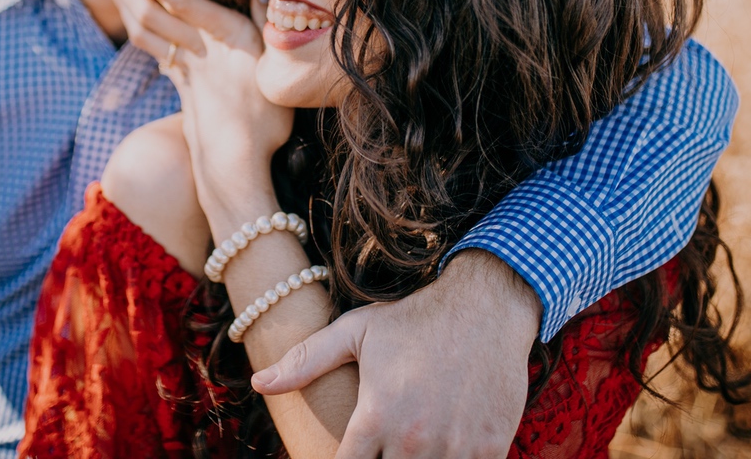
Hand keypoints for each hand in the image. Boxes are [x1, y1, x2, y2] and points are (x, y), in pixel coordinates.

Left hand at [99, 0, 292, 209]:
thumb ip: (264, 25)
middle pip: (151, 11)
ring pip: (146, 28)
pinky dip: (141, 27)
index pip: (179, 2)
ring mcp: (187, 70)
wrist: (237, 175)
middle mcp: (200, 51)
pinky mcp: (183, 87)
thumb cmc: (265, 125)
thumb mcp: (274, 70)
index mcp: (226, 40)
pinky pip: (156, 48)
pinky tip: (134, 16)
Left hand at [251, 250, 541, 458]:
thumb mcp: (357, 331)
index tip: (342, 454)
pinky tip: (441, 444)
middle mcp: (414, 439)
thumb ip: (306, 361)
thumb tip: (259, 383)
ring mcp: (456, 447)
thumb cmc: (417, 318)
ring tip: (408, 444)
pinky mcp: (491, 448)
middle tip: (380, 444)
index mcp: (376, 416)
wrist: (487, 305)